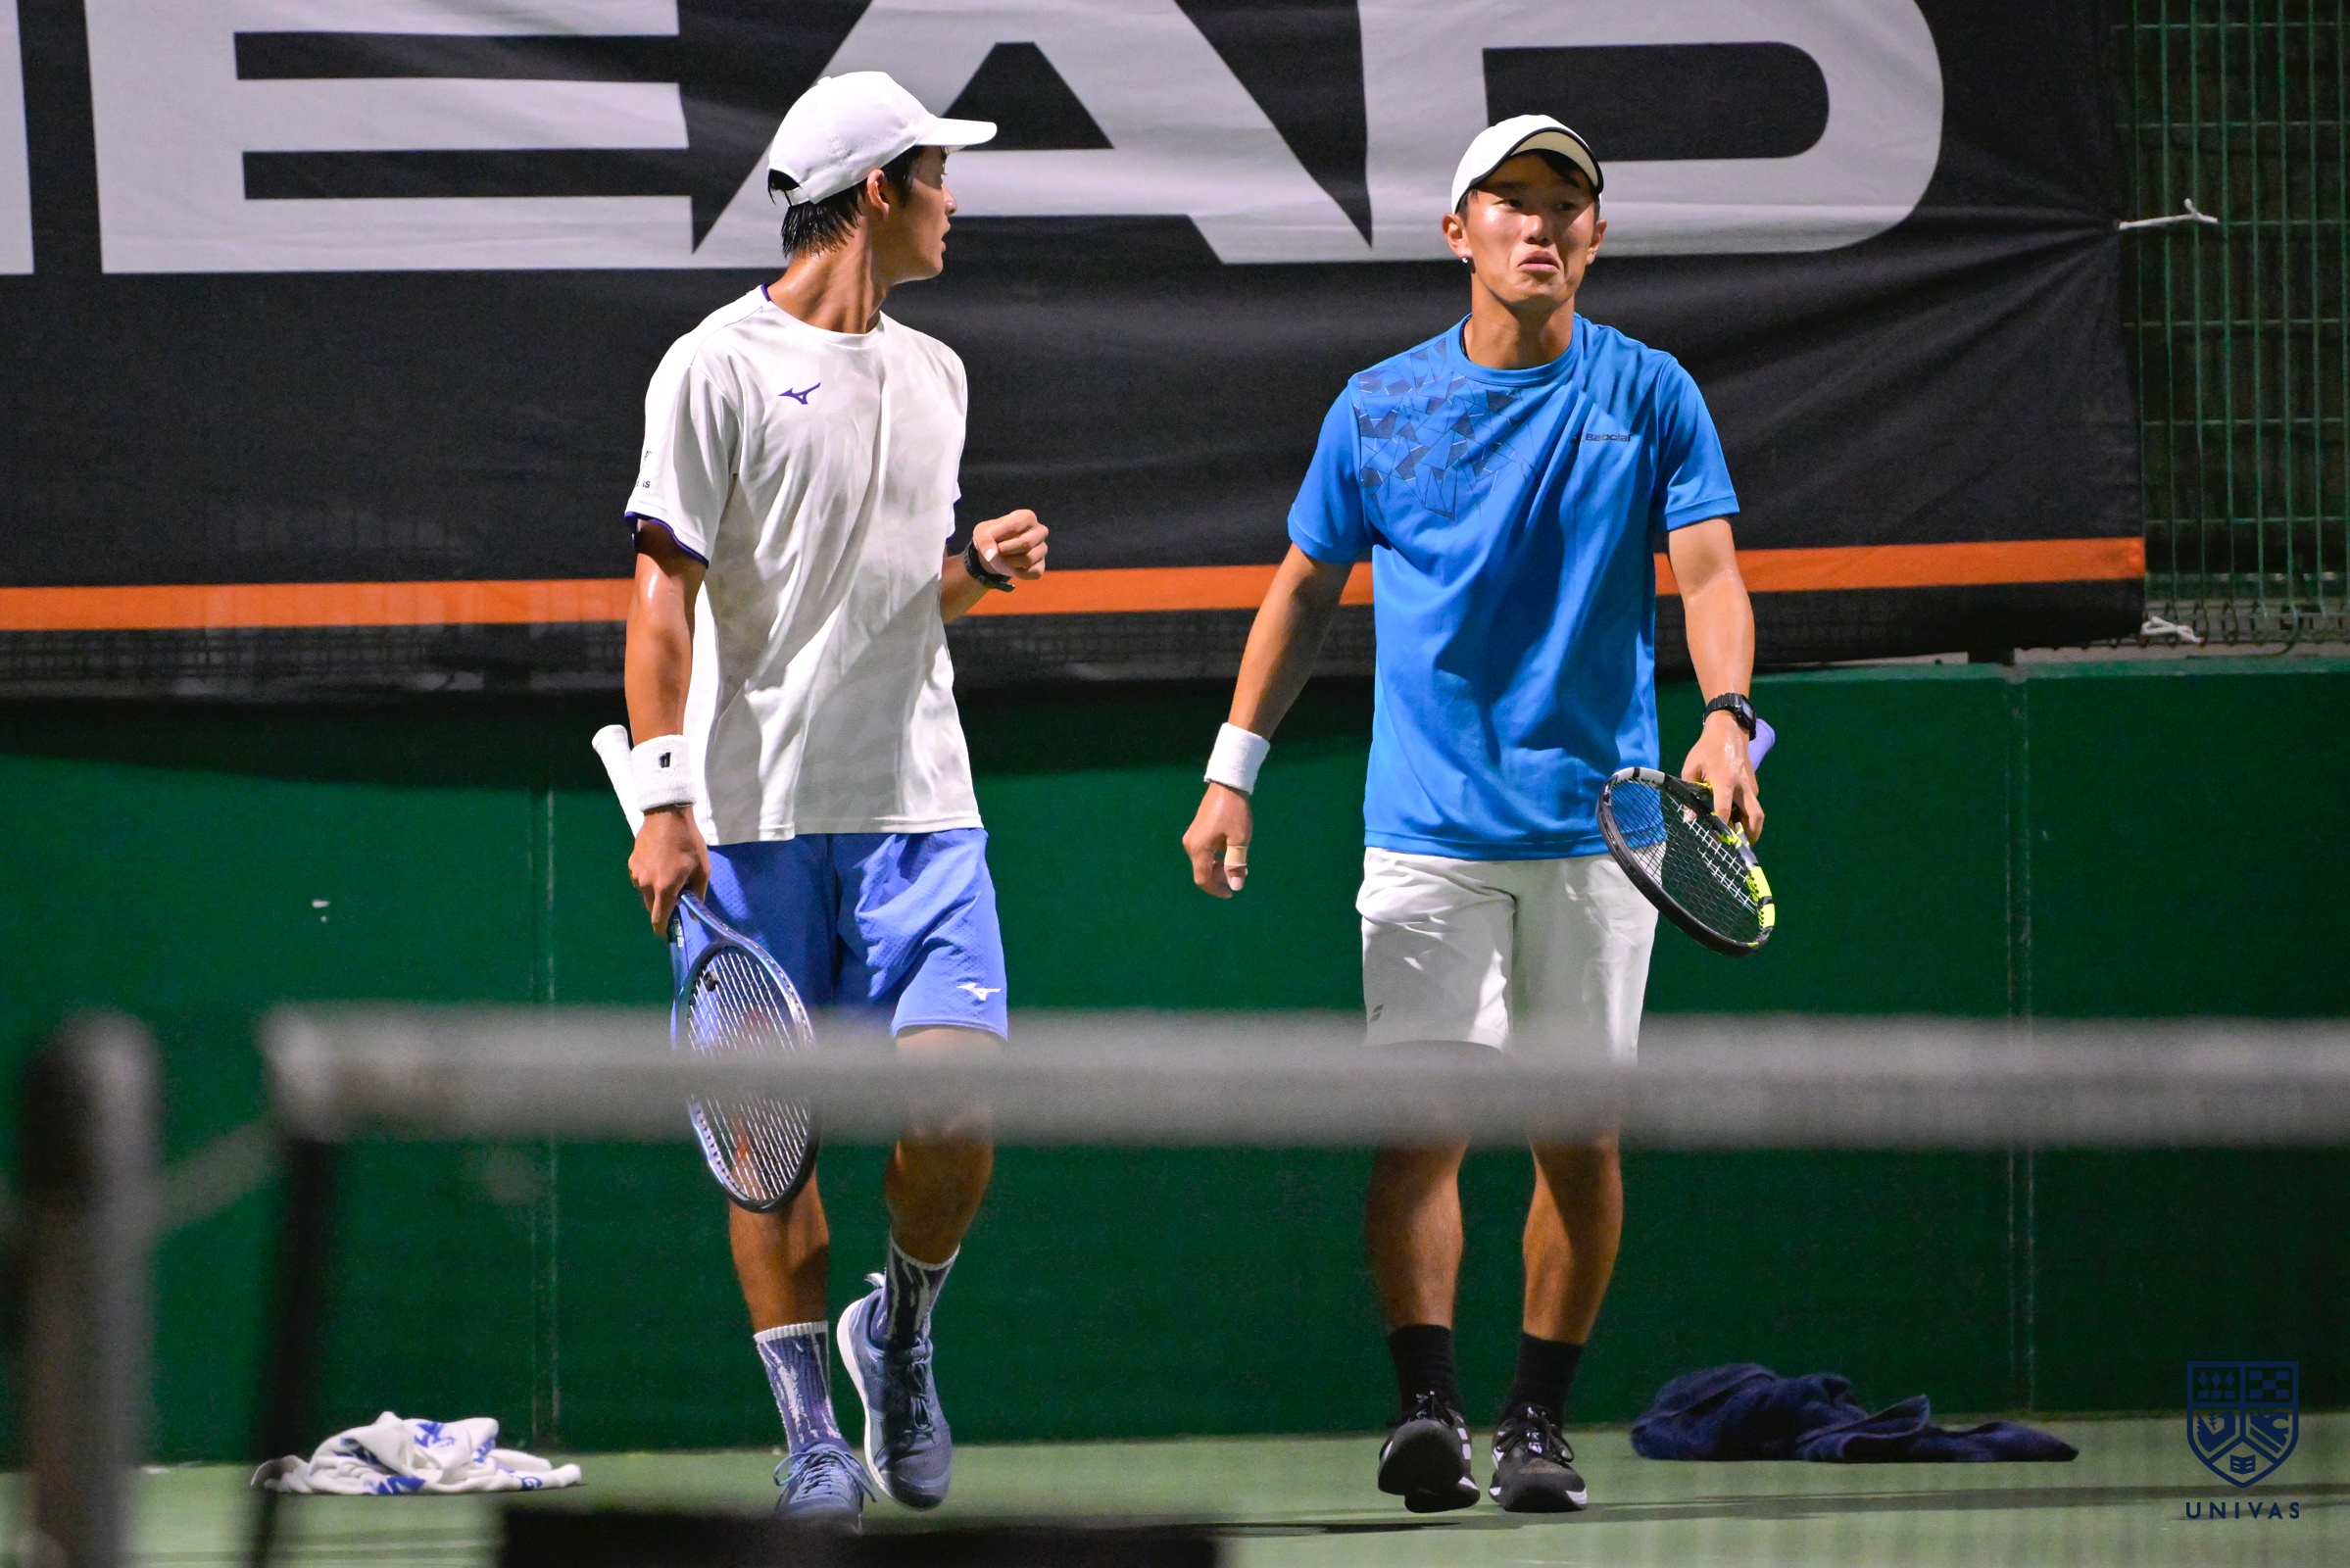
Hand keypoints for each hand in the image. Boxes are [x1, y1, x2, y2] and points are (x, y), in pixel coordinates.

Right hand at [629, 806, 708, 932]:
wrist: (667, 815)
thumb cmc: (689, 842)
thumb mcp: (702, 869)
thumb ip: (698, 894)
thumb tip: (695, 915)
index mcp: (664, 888)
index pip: (658, 919)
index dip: (663, 929)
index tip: (668, 933)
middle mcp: (646, 885)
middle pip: (651, 908)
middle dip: (662, 909)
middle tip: (676, 899)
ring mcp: (636, 874)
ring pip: (645, 894)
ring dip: (656, 893)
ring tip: (670, 878)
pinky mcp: (631, 863)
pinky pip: (640, 880)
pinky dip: (649, 880)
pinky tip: (660, 866)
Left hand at [973, 509, 1047, 580]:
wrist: (995, 551)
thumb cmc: (992, 536)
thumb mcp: (981, 533)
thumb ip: (984, 541)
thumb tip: (991, 555)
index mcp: (1027, 517)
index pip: (1014, 527)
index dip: (998, 536)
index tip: (991, 538)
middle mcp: (1040, 531)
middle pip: (1026, 543)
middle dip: (1006, 550)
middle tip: (998, 550)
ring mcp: (1042, 549)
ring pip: (1029, 559)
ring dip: (1010, 562)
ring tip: (1004, 558)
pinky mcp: (1041, 566)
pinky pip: (1033, 572)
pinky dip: (1018, 573)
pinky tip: (1012, 567)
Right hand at [1183, 783, 1254, 897]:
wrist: (1227, 785)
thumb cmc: (1235, 812)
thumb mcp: (1239, 839)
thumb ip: (1236, 863)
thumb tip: (1235, 886)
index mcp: (1199, 849)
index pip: (1203, 880)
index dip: (1216, 890)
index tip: (1231, 893)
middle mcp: (1191, 845)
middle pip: (1202, 871)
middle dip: (1219, 878)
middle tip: (1240, 874)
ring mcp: (1192, 837)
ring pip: (1202, 862)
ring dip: (1219, 867)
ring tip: (1239, 863)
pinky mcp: (1196, 831)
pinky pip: (1203, 852)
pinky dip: (1215, 857)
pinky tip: (1230, 851)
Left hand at [1681, 711, 1763, 840]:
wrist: (1728, 730)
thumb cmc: (1706, 749)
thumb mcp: (1691, 769)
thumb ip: (1690, 794)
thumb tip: (1689, 818)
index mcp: (1725, 781)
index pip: (1726, 810)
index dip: (1722, 827)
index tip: (1718, 841)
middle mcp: (1742, 786)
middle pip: (1755, 816)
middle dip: (1750, 834)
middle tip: (1740, 846)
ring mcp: (1751, 785)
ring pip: (1757, 812)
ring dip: (1750, 827)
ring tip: (1737, 837)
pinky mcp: (1753, 784)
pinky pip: (1753, 804)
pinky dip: (1747, 815)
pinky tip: (1736, 820)